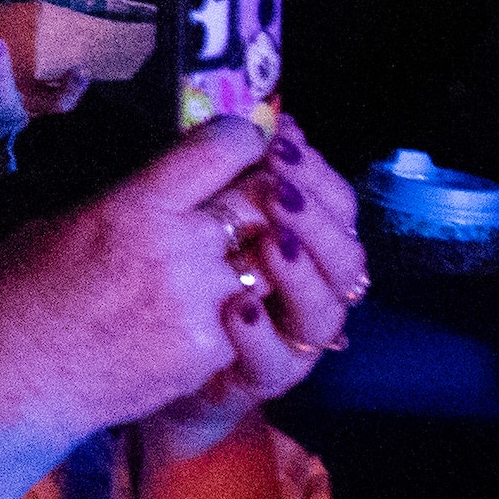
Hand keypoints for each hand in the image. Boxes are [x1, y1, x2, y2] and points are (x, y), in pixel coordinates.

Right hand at [0, 115, 307, 449]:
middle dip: (258, 199)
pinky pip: (241, 319)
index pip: (222, 148)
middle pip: (260, 203)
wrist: (9, 385)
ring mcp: (200, 303)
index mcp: (135, 205)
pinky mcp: (209, 351)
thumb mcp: (56, 227)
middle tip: (249, 203)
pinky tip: (189, 323)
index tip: (243, 143)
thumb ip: (120, 208)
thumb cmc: (14, 300)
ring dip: (244, 263)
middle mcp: (179, 246)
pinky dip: (226, 317)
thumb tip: (156, 198)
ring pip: (261, 265)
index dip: (242, 138)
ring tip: (212, 272)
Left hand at [144, 112, 363, 440]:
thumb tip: (250, 120)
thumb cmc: (182, 279)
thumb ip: (230, 178)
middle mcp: (312, 294)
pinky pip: (275, 360)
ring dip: (300, 273)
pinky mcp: (262, 377)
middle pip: (345, 257)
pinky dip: (259, 332)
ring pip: (324, 311)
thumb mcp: (202, 221)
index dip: (317, 174)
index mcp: (305, 250)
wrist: (152, 360)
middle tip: (279, 188)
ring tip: (272, 242)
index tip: (283, 141)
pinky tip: (237, 308)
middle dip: (315, 219)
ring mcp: (293, 339)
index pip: (336, 207)